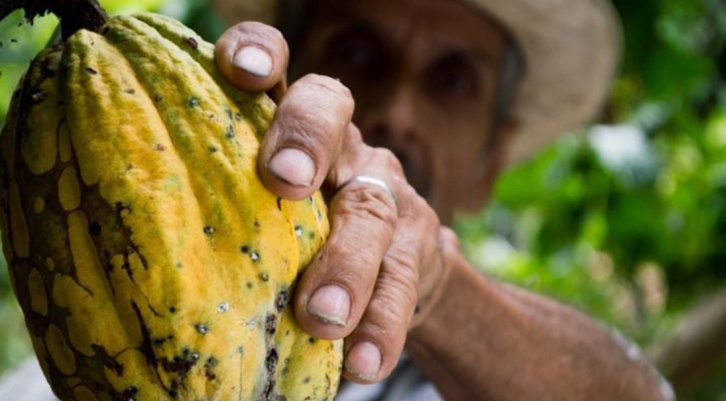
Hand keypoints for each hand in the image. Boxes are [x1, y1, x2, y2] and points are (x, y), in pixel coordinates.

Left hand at [216, 22, 453, 383]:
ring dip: (347, 264)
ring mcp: (384, 190)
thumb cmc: (299, 234)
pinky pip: (403, 281)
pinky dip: (381, 324)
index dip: (260, 52)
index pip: (277, 64)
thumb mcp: (260, 206)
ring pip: (372, 211)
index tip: (238, 70)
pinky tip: (364, 363)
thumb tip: (124, 242)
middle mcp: (341, 144)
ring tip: (322, 317)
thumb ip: (222, 203)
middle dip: (306, 140)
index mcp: (289, 124)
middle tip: (283, 181)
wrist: (394, 266)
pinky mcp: (418, 244)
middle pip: (331, 113)